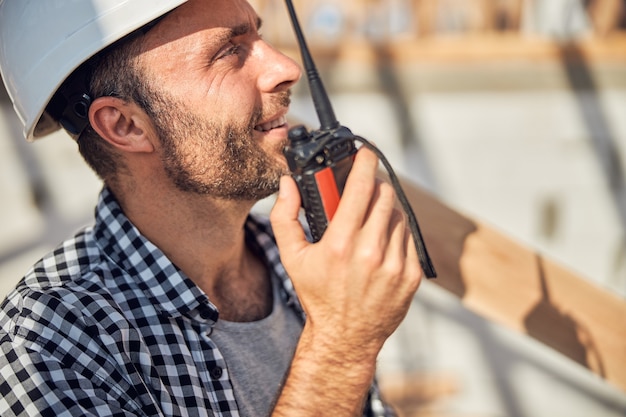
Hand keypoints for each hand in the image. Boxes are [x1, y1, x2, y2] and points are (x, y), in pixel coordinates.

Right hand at [270, 147, 422, 356]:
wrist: (346, 337)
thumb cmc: (317, 295)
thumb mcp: (292, 258)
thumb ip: (285, 217)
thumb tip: (288, 184)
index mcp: (340, 244)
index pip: (360, 188)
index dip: (365, 163)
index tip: (365, 152)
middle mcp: (371, 253)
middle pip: (384, 196)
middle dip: (374, 187)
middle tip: (363, 190)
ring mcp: (395, 265)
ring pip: (398, 215)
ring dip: (385, 210)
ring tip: (369, 222)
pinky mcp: (411, 275)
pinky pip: (409, 237)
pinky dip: (396, 232)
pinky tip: (381, 242)